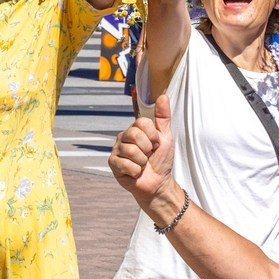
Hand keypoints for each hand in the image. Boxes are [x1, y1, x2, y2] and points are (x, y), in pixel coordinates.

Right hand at [109, 95, 181, 209]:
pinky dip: (135, 171)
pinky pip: (125, 164)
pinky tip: (135, 172)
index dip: (152, 135)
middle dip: (147, 148)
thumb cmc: (161, 160)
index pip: (141, 123)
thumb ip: (163, 117)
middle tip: (149, 155)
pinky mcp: (113, 164)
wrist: (158, 183)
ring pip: (131, 150)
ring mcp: (116, 150)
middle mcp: (123, 137)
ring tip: (142, 164)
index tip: (156, 144)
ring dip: (142, 161)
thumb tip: (162, 96)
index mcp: (135, 129)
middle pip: (134, 134)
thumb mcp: (166, 136)